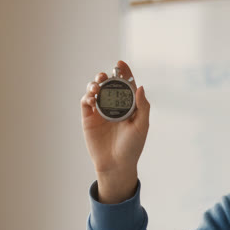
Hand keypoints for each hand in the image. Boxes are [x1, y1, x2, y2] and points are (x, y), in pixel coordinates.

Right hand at [80, 60, 149, 202]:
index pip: (125, 84)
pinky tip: (91, 98)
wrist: (117, 165)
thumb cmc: (132, 147)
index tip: (120, 63)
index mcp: (128, 105)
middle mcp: (113, 105)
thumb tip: (140, 87)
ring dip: (94, 84)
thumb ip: (143, 107)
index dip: (123, 72)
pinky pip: (86, 102)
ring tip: (96, 86)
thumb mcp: (142, 126)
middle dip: (105, 76)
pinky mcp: (88, 118)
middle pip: (108, 84)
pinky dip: (87, 97)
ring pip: (95, 90)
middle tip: (104, 76)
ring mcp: (100, 111)